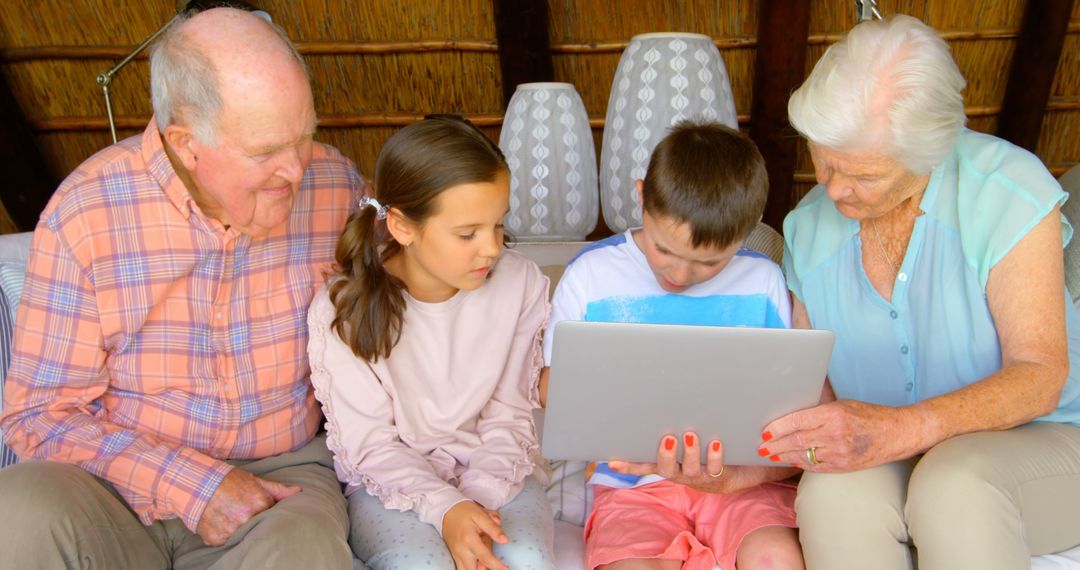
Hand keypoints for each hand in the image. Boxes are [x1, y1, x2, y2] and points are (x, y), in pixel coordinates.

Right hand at [196, 468, 301, 545]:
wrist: (196, 483)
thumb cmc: (228, 480)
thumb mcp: (255, 481)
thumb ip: (278, 489)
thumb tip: (298, 491)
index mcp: (260, 503)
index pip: (272, 515)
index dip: (266, 512)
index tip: (257, 507)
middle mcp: (246, 519)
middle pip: (258, 527)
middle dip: (254, 521)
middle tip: (242, 512)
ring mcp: (231, 530)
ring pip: (243, 536)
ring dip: (239, 529)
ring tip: (231, 516)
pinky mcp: (216, 538)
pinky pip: (226, 541)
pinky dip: (224, 534)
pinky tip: (221, 522)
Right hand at [442, 501, 508, 569]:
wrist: (448, 511)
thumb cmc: (466, 512)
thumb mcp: (480, 514)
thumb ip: (493, 528)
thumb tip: (505, 540)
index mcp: (469, 539)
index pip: (485, 557)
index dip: (497, 566)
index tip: (506, 569)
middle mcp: (461, 550)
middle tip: (497, 567)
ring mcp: (456, 555)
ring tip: (486, 565)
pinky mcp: (455, 557)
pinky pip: (462, 569)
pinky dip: (471, 569)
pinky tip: (480, 565)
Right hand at [608, 432, 727, 490]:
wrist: (730, 474)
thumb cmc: (699, 453)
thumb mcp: (682, 446)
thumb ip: (668, 432)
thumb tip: (651, 402)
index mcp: (667, 465)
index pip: (643, 466)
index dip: (628, 466)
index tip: (612, 462)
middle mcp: (679, 473)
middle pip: (666, 469)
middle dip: (665, 455)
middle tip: (668, 438)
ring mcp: (697, 475)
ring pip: (691, 468)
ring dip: (689, 452)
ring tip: (690, 434)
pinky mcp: (716, 476)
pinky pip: (714, 468)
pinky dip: (714, 455)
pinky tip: (715, 442)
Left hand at [759, 399, 927, 472]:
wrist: (896, 434)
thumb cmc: (867, 415)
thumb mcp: (842, 404)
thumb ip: (818, 410)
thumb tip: (791, 414)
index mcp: (833, 415)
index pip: (797, 421)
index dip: (778, 428)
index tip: (765, 431)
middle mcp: (834, 435)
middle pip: (796, 441)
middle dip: (776, 445)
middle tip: (761, 447)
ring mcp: (839, 453)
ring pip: (803, 456)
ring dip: (784, 456)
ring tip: (770, 454)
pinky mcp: (843, 466)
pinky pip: (815, 466)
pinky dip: (800, 463)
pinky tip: (790, 460)